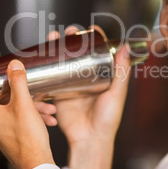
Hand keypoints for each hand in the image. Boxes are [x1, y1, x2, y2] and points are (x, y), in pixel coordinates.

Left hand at [0, 60, 54, 168]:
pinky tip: (48, 119)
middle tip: (28, 89)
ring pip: (14, 112)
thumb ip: (18, 82)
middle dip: (19, 94)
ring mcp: (2, 131)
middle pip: (0, 102)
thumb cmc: (27, 138)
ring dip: (31, 106)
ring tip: (46, 108)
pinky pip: (20, 121)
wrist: (36, 161)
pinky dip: (33, 117)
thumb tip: (13, 66)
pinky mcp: (12, 137)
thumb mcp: (24, 104)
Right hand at [43, 25, 130, 168]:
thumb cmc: (107, 119)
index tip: (91, 29)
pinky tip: (41, 56)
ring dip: (57, 48)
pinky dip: (46, 66)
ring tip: (52, 38)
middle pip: (78, 53)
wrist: (89, 140)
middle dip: (72, 40)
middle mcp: (87, 78)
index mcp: (102, 76)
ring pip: (63, 62)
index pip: (98, 52)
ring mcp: (72, 85)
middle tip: (69, 31)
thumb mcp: (117, 94)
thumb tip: (126, 47)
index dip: (94, 39)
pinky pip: (51, 77)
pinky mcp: (59, 93)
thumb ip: (122, 73)